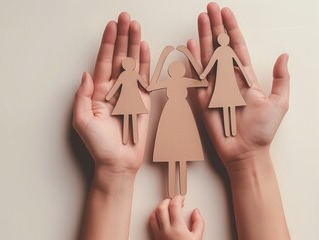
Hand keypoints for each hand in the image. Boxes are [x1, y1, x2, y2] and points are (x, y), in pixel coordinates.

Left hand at [73, 12, 149, 174]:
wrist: (117, 162)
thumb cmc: (98, 145)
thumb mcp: (82, 120)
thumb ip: (83, 95)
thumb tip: (86, 73)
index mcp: (99, 92)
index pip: (104, 61)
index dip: (108, 43)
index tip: (111, 25)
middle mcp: (115, 89)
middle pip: (119, 57)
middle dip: (122, 37)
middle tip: (125, 17)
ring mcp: (130, 94)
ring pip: (133, 63)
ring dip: (134, 44)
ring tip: (136, 26)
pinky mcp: (143, 101)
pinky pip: (145, 79)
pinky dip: (146, 63)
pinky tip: (145, 48)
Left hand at [149, 196, 203, 239]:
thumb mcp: (198, 238)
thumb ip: (198, 223)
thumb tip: (196, 212)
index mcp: (177, 228)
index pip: (174, 206)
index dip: (178, 198)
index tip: (181, 198)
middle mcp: (165, 230)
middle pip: (161, 207)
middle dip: (168, 201)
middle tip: (175, 201)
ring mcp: (159, 234)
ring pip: (154, 214)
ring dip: (160, 207)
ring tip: (167, 207)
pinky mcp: (155, 238)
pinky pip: (151, 223)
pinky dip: (155, 216)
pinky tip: (160, 216)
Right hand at [188, 3, 288, 170]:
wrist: (245, 151)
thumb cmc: (262, 131)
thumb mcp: (279, 103)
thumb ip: (280, 79)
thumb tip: (283, 56)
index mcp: (245, 78)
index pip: (237, 47)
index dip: (232, 29)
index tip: (226, 12)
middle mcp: (228, 79)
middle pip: (220, 47)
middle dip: (214, 26)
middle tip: (209, 8)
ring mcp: (214, 87)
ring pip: (207, 57)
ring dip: (203, 37)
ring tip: (200, 19)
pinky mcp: (202, 98)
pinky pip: (197, 76)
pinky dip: (193, 60)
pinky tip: (190, 45)